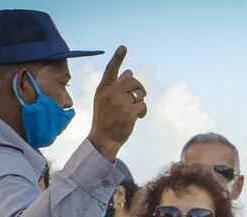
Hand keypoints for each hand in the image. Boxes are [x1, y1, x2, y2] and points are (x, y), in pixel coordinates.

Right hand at [88, 46, 146, 161]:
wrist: (103, 140)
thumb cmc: (106, 119)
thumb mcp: (106, 101)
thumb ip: (116, 86)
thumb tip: (129, 71)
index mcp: (103, 88)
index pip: (111, 70)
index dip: (118, 58)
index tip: (123, 47)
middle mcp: (110, 93)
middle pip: (133, 81)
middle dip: (139, 89)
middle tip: (139, 97)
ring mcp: (119, 102)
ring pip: (139, 94)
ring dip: (140, 102)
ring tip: (134, 111)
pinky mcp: (128, 112)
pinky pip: (143, 105)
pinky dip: (143, 112)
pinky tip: (138, 118)